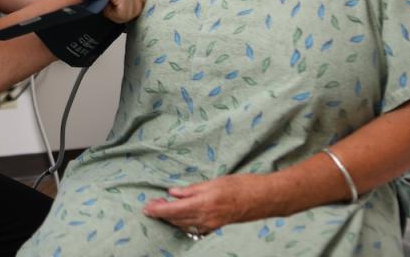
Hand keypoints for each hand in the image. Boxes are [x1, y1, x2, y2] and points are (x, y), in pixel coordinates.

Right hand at [71, 0, 144, 22]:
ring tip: (105, 8)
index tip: (115, 11)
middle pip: (138, 8)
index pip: (139, 1)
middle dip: (124, 14)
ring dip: (118, 16)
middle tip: (109, 11)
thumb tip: (120, 11)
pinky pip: (123, 14)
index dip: (128, 10)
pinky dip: (113, 15)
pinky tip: (103, 8)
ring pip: (132, 13)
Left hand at [142, 174, 269, 235]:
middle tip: (150, 206)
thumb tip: (172, 193)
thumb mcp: (214, 182)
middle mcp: (206, 218)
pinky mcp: (216, 226)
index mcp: (203, 204)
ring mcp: (211, 224)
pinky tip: (178, 216)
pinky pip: (194, 227)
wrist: (263, 199)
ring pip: (184, 224)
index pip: (174, 210)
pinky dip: (182, 222)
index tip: (146, 208)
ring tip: (160, 209)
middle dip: (161, 214)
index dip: (158, 210)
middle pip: (176, 219)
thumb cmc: (241, 186)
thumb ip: (191, 189)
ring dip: (170, 218)